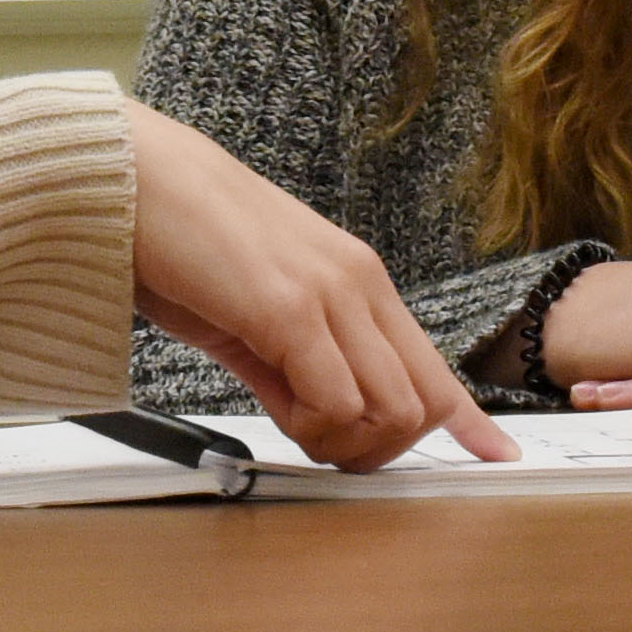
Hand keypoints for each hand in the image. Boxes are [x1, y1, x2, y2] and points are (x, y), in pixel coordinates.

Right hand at [122, 103, 519, 469]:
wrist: (137, 177)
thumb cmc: (183, 238)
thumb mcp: (257, 308)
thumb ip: (294, 364)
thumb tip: (316, 419)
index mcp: (359, 281)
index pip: (435, 367)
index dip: (468, 420)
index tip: (495, 453)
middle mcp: (360, 283)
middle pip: (424, 404)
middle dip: (379, 450)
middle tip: (322, 446)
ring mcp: (330, 294)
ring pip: (393, 413)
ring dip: (344, 443)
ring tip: (292, 422)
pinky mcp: (289, 309)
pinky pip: (337, 403)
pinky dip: (312, 429)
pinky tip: (277, 408)